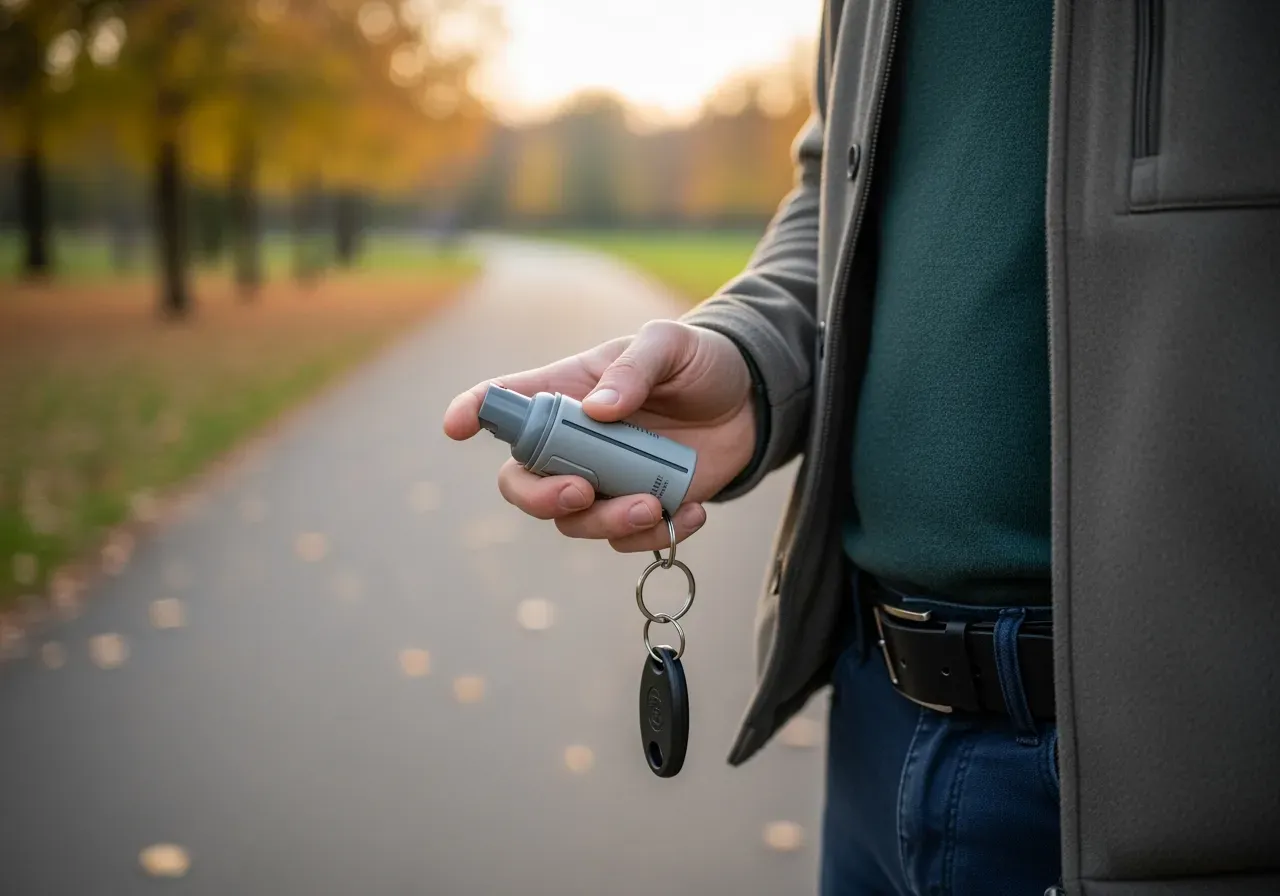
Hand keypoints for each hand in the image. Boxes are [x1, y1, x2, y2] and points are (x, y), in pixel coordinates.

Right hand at [443, 320, 755, 552]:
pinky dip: (655, 535)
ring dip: (607, 523)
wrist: (751, 401)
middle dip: (540, 498)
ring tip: (654, 506)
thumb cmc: (698, 360)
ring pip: (574, 522)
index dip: (471, 412)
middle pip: (522, 483)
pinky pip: (627, 539)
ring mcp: (605, 480)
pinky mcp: (640, 509)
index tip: (455, 426)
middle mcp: (574, 443)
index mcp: (567, 392)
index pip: (504, 401)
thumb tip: (598, 409)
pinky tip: (692, 512)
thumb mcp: (670, 344)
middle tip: (579, 494)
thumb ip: (634, 368)